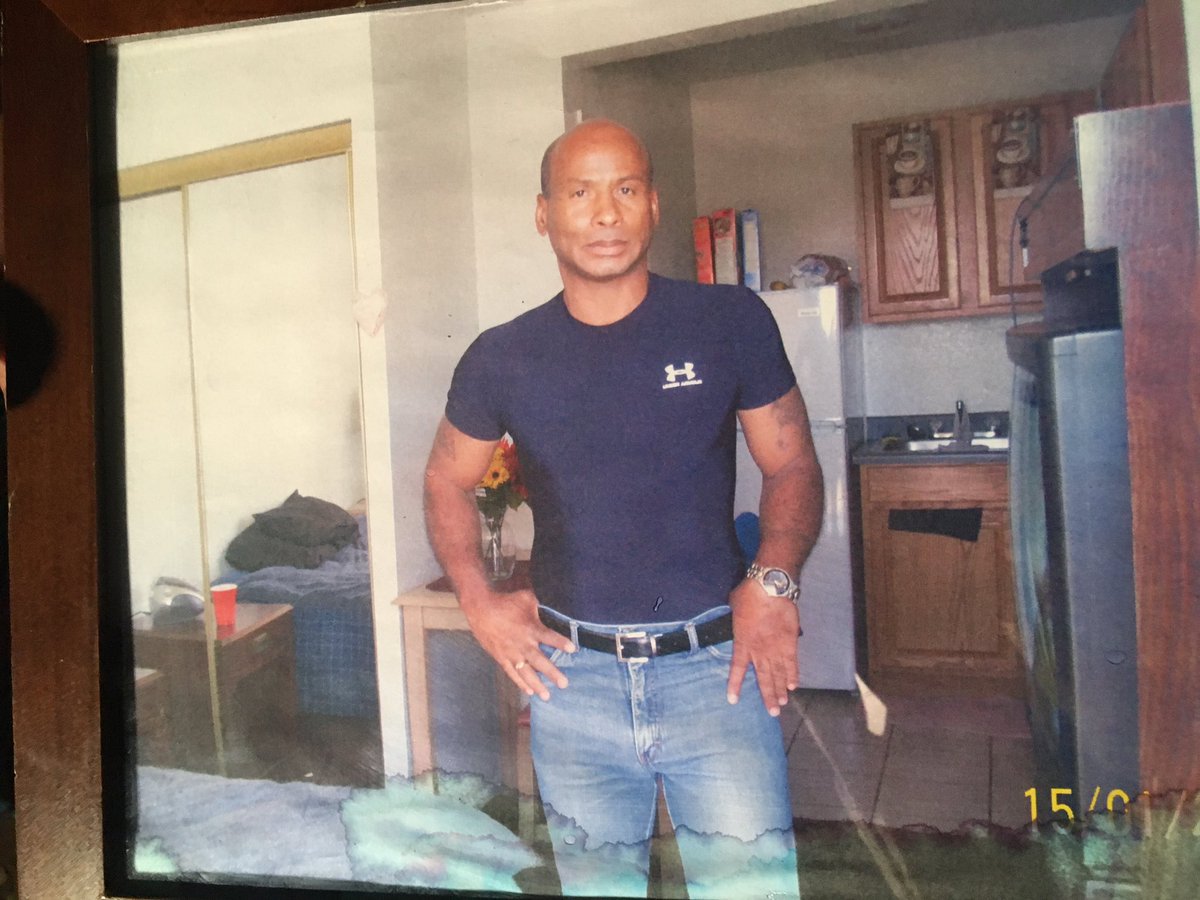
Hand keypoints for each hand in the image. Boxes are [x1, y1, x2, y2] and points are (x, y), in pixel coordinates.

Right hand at [460, 587, 574, 700]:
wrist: (480, 609)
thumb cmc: (505, 602)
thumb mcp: (526, 599)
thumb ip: (539, 607)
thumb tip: (551, 607)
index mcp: (531, 628)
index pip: (549, 637)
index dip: (560, 643)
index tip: (572, 649)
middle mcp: (522, 644)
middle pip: (540, 661)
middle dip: (552, 673)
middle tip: (564, 684)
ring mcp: (511, 653)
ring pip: (526, 672)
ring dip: (537, 685)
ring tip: (547, 696)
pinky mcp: (501, 658)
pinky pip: (512, 673)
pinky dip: (520, 683)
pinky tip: (529, 691)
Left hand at [725, 578, 799, 716]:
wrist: (770, 588)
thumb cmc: (748, 594)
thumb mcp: (733, 607)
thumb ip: (737, 619)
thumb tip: (738, 617)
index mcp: (742, 642)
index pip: (737, 669)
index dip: (735, 685)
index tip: (733, 700)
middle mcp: (759, 650)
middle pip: (764, 678)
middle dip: (768, 696)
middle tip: (772, 713)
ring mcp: (776, 648)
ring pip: (779, 674)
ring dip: (781, 689)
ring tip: (783, 703)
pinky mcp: (790, 642)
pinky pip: (792, 663)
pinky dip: (793, 674)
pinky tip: (793, 685)